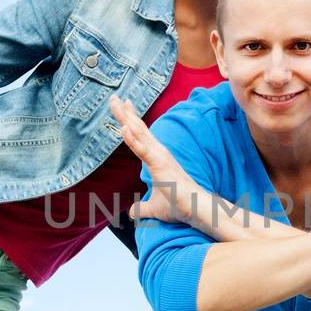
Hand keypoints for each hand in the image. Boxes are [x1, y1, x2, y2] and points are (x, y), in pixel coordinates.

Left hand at [109, 95, 196, 223]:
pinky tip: (123, 127)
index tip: (124, 105)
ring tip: (116, 102)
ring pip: (139, 133)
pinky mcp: (160, 164)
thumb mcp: (154, 208)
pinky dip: (133, 138)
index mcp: (157, 158)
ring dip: (126, 117)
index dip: (130, 120)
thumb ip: (142, 208)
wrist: (196, 210)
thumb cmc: (180, 205)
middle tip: (113, 97)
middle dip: (125, 112)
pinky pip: (143, 149)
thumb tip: (132, 213)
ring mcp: (160, 156)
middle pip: (138, 128)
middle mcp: (159, 153)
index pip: (140, 136)